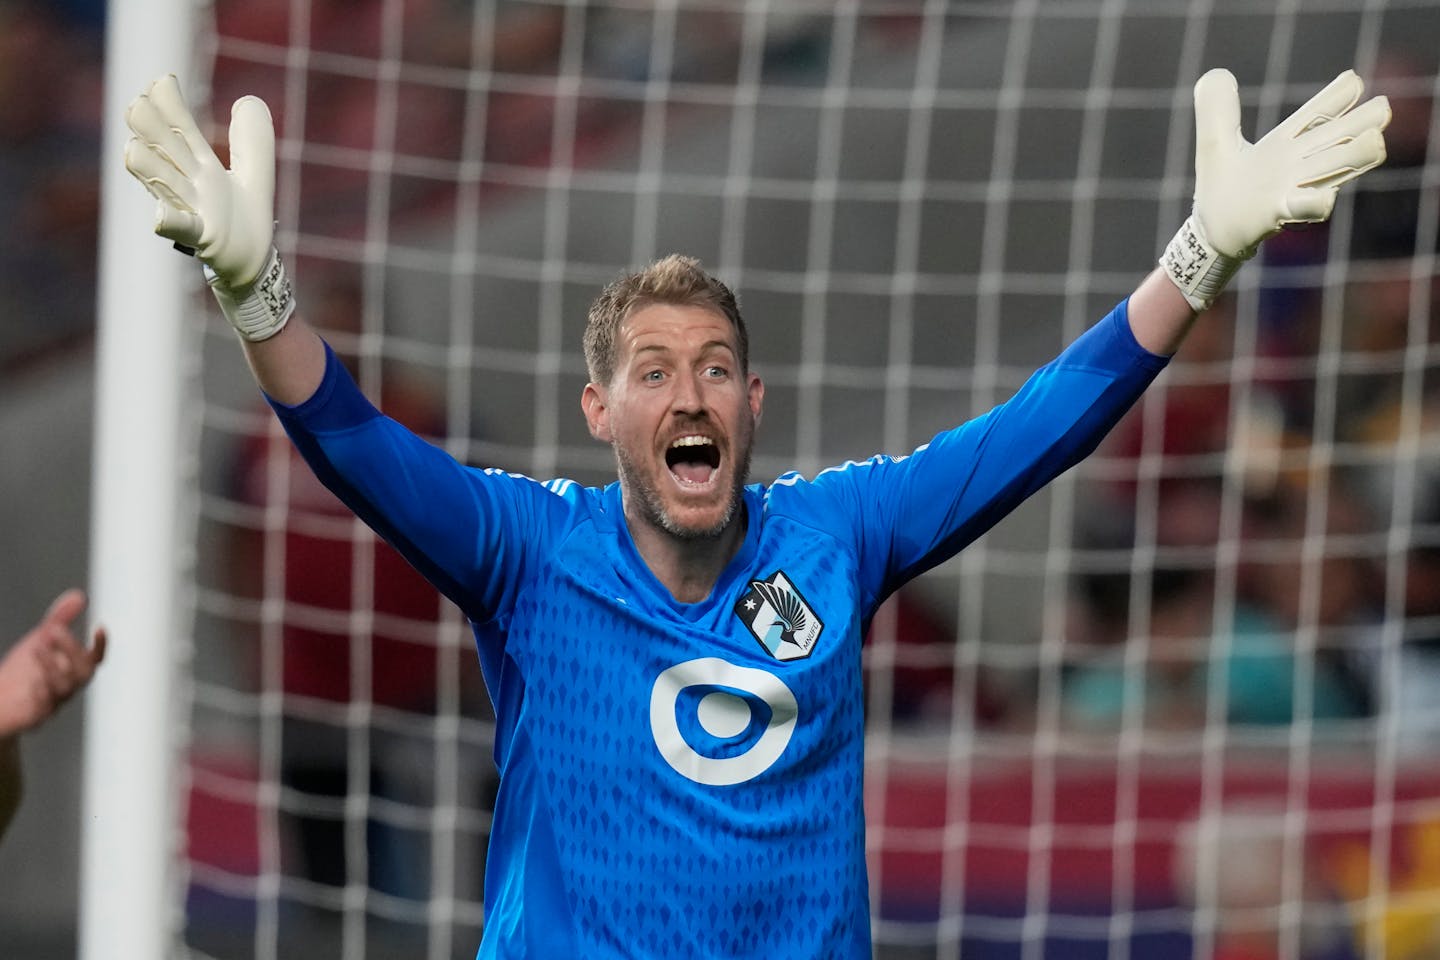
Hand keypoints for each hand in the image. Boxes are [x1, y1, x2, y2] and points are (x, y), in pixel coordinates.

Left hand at [0, 589, 106, 736]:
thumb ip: (60, 619)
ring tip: (37, 646)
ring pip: (64, 688)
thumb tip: (79, 596)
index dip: (100, 645)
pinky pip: (43, 707)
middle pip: (83, 672)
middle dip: (72, 650)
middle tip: (53, 630)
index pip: (95, 659)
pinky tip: (31, 679)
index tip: (99, 627)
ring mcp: (52, 702)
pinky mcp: (33, 716)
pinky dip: (40, 692)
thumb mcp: (40, 641)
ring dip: (52, 666)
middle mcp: (68, 686)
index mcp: (73, 669)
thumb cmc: (22, 673)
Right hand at [123, 75, 293, 339]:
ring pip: (161, 183)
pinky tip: (159, 215)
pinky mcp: (199, 238)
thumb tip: (249, 100)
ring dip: (148, 167)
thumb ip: (252, 140)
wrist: (253, 264)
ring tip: (133, 148)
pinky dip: (169, 221)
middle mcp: (188, 184)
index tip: (161, 82)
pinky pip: (179, 227)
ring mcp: (190, 209)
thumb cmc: (244, 220)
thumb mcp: (255, 174)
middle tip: (137, 105)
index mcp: (200, 165)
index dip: (169, 106)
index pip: (179, 129)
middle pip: (163, 149)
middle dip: (149, 129)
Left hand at [1162, 68, 1389, 310]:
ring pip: (1330, 170)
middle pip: (1334, 139)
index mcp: (1284, 144)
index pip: (1315, 116)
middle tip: (1383, 109)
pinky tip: (1326, 199)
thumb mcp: (1215, 142)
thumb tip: (1217, 73)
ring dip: (1352, 158)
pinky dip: (1315, 203)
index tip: (1353, 81)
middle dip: (1359, 125)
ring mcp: (1291, 189)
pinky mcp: (1277, 214)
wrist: (1211, 233)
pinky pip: (1303, 208)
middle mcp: (1295, 164)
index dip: (1334, 98)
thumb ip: (1218, 109)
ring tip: (1375, 143)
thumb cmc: (1223, 189)